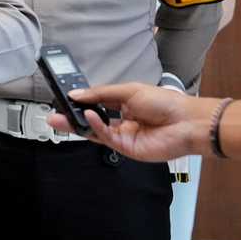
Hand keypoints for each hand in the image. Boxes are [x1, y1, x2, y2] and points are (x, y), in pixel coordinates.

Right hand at [46, 83, 215, 161]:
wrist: (186, 122)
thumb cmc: (165, 103)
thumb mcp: (129, 90)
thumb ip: (101, 93)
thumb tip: (77, 94)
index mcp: (123, 105)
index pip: (96, 104)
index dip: (80, 102)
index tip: (65, 99)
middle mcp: (121, 122)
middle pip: (91, 121)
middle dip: (72, 118)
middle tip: (54, 114)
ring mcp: (123, 136)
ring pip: (94, 132)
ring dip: (77, 125)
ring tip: (61, 117)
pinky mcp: (127, 149)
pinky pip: (105, 138)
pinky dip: (95, 127)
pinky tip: (89, 117)